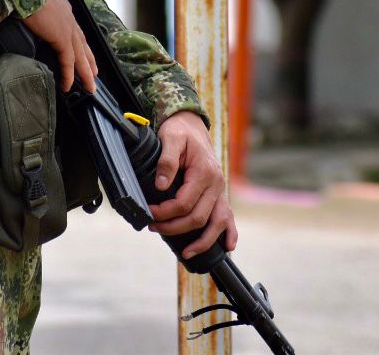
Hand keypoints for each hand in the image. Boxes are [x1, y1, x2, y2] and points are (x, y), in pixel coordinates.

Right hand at [21, 0, 97, 92]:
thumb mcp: (35, 1)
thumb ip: (38, 12)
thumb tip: (31, 19)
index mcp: (63, 9)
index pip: (75, 31)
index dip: (80, 44)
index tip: (85, 55)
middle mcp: (69, 18)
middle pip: (82, 44)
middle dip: (89, 61)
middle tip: (94, 75)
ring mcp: (67, 28)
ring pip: (80, 55)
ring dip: (84, 71)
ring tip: (89, 85)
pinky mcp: (61, 38)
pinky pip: (68, 60)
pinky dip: (68, 74)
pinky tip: (68, 85)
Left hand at [148, 111, 238, 257]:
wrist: (191, 125)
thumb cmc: (180, 132)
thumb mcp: (171, 138)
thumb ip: (167, 161)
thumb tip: (161, 186)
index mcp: (204, 171)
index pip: (184, 202)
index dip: (165, 212)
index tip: (149, 213)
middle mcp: (216, 184)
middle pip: (198, 217)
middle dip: (174, 227)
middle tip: (153, 227)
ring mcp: (220, 190)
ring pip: (217, 223)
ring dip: (203, 241)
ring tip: (186, 253)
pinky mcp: (219, 194)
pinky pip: (228, 217)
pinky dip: (230, 233)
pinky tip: (228, 247)